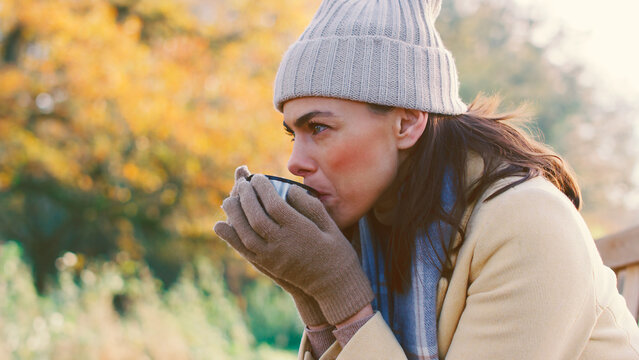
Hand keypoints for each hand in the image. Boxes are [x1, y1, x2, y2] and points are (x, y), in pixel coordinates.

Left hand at [220, 174, 372, 324]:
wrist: (334, 284)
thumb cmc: (335, 250)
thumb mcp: (330, 224)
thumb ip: (310, 205)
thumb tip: (289, 188)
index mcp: (301, 230)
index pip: (274, 205)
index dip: (263, 189)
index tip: (259, 177)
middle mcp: (284, 244)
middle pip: (256, 217)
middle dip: (246, 197)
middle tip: (242, 183)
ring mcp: (273, 257)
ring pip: (246, 234)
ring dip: (234, 215)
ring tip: (228, 199)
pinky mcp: (268, 266)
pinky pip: (244, 251)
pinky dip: (230, 237)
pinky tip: (219, 225)